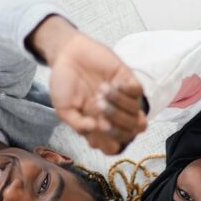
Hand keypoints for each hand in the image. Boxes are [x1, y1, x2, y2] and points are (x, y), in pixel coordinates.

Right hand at [30, 16, 147, 153]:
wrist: (66, 54)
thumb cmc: (64, 82)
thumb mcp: (63, 108)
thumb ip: (76, 124)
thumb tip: (92, 130)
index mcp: (98, 125)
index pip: (113, 146)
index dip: (110, 144)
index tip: (97, 129)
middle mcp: (113, 115)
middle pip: (129, 133)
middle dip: (116, 126)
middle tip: (97, 108)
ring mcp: (122, 98)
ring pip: (136, 115)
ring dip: (118, 105)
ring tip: (99, 90)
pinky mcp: (127, 80)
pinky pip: (138, 93)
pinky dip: (125, 90)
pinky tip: (111, 83)